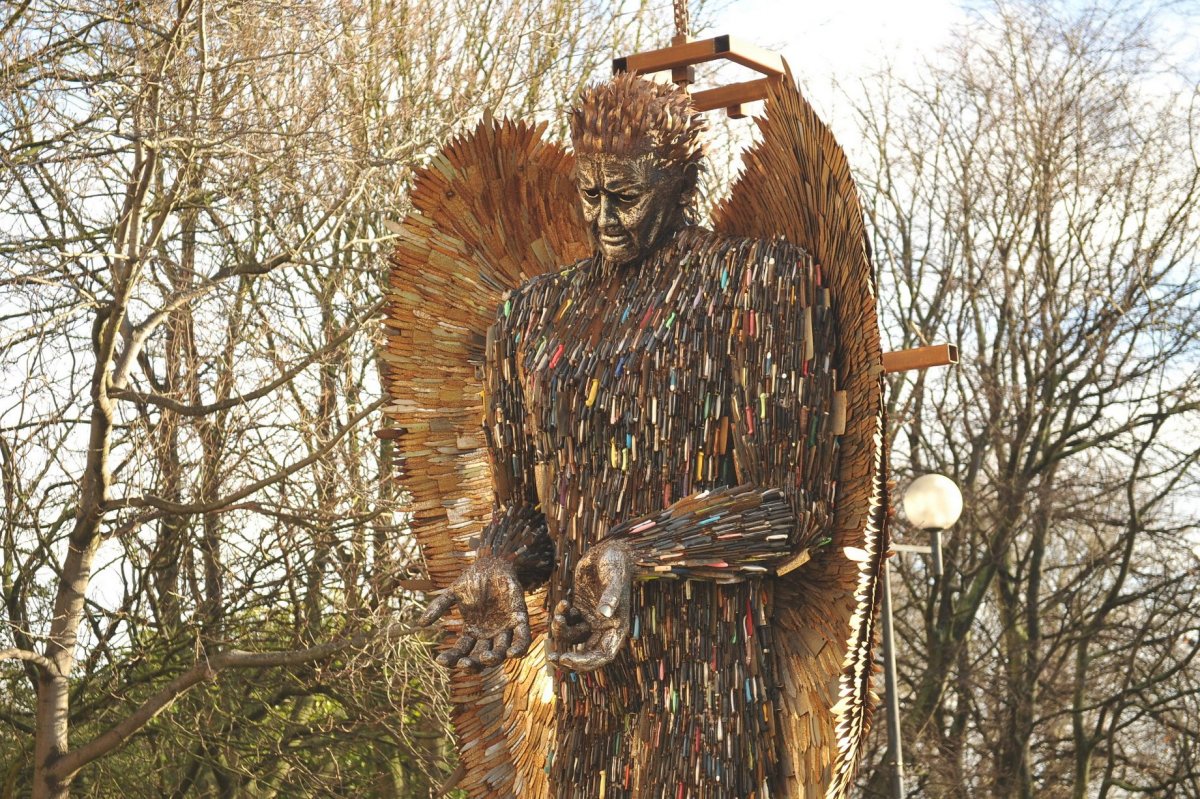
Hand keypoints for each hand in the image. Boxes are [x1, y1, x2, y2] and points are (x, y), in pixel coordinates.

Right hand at [417, 554, 531, 671]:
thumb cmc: (472, 578)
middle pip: (479, 658)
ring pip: (500, 652)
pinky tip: (511, 653)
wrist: (493, 563)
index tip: (440, 660)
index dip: (451, 659)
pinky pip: (522, 638)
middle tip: (464, 663)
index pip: (460, 651)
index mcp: (472, 631)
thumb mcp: (453, 593)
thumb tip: (420, 623)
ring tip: (486, 657)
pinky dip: (519, 648)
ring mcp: (504, 629)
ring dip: (493, 659)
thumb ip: (438, 607)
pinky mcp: (519, 619)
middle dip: (472, 664)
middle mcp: (488, 635)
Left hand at [548, 539, 632, 672]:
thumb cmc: (615, 563)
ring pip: (574, 637)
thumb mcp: (614, 578)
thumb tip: (605, 614)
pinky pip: (568, 621)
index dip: (585, 661)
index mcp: (616, 625)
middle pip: (587, 652)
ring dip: (562, 631)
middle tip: (552, 657)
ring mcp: (591, 618)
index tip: (567, 658)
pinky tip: (564, 602)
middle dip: (569, 657)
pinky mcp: (580, 607)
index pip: (603, 654)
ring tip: (557, 617)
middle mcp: (604, 626)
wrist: (609, 549)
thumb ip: (610, 597)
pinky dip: (562, 616)